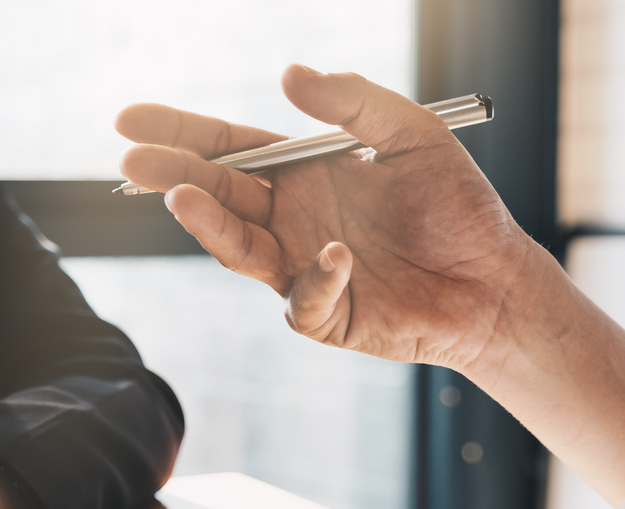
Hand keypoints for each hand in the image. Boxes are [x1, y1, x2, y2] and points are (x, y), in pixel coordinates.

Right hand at [116, 65, 548, 375]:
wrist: (495, 276)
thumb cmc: (455, 204)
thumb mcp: (412, 133)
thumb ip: (354, 101)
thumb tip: (287, 77)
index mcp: (301, 175)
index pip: (228, 148)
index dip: (180, 133)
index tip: (128, 121)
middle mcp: (290, 221)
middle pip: (217, 195)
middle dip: (171, 176)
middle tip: (131, 162)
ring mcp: (300, 270)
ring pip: (241, 250)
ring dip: (211, 225)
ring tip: (183, 198)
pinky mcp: (327, 315)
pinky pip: (304, 299)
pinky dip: (317, 276)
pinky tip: (340, 254)